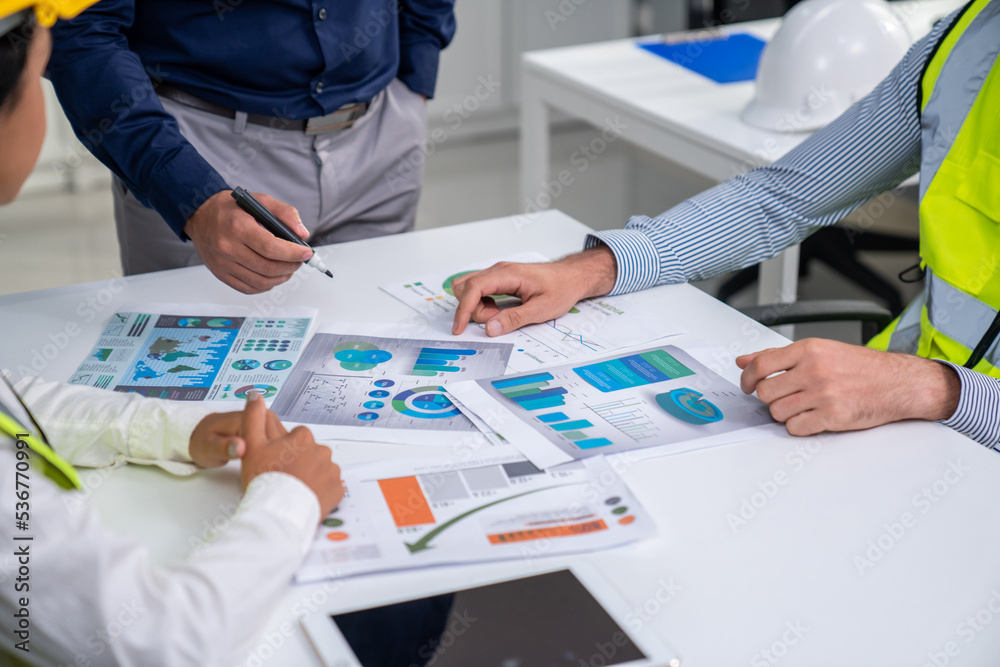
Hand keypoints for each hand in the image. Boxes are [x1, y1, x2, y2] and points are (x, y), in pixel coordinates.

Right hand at [183, 190, 312, 294]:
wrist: (199, 215)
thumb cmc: (229, 208)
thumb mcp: (259, 200)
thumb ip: (284, 213)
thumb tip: (302, 233)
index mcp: (238, 227)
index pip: (271, 248)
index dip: (293, 253)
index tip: (306, 253)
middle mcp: (228, 248)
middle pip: (268, 268)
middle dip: (291, 266)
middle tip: (300, 260)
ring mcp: (223, 264)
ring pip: (261, 281)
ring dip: (281, 278)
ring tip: (289, 268)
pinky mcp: (221, 274)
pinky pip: (248, 288)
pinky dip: (266, 285)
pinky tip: (273, 276)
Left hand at [188, 408, 290, 467]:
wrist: (202, 435)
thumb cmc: (203, 441)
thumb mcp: (208, 448)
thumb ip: (223, 448)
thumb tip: (241, 447)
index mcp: (245, 418)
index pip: (269, 436)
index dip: (269, 454)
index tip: (264, 469)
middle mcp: (260, 416)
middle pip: (281, 438)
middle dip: (277, 455)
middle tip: (266, 472)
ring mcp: (267, 422)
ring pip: (283, 441)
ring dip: (281, 455)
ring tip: (271, 469)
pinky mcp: (269, 429)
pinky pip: (280, 442)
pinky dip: (279, 453)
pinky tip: (272, 464)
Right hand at [239, 391, 343, 515]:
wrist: (277, 511)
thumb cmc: (264, 478)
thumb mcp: (252, 444)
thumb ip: (253, 417)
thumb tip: (255, 395)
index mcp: (303, 438)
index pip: (298, 437)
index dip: (286, 450)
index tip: (278, 461)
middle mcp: (322, 451)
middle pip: (311, 453)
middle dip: (300, 462)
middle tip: (284, 477)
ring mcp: (331, 471)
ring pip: (321, 469)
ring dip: (312, 476)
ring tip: (294, 489)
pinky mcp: (337, 490)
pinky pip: (331, 487)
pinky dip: (321, 491)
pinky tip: (306, 496)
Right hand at [451, 246, 617, 335]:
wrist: (572, 277)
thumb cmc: (561, 289)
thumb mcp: (542, 309)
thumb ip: (515, 318)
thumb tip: (490, 329)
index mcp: (508, 274)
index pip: (473, 288)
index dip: (463, 309)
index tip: (459, 328)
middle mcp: (499, 270)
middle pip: (465, 287)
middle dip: (472, 309)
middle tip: (496, 320)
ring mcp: (498, 273)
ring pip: (469, 288)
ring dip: (476, 306)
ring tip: (499, 315)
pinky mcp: (499, 279)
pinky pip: (478, 290)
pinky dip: (482, 303)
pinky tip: (498, 310)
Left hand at [737, 338, 960, 435]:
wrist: (900, 382)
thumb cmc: (862, 367)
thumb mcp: (820, 350)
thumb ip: (778, 355)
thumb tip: (743, 360)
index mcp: (809, 350)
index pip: (761, 365)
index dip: (747, 378)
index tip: (747, 384)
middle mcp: (815, 370)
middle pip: (765, 392)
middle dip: (769, 398)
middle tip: (782, 397)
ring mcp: (824, 394)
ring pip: (778, 412)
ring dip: (784, 413)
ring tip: (801, 406)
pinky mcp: (833, 416)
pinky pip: (796, 428)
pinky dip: (799, 426)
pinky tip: (811, 417)